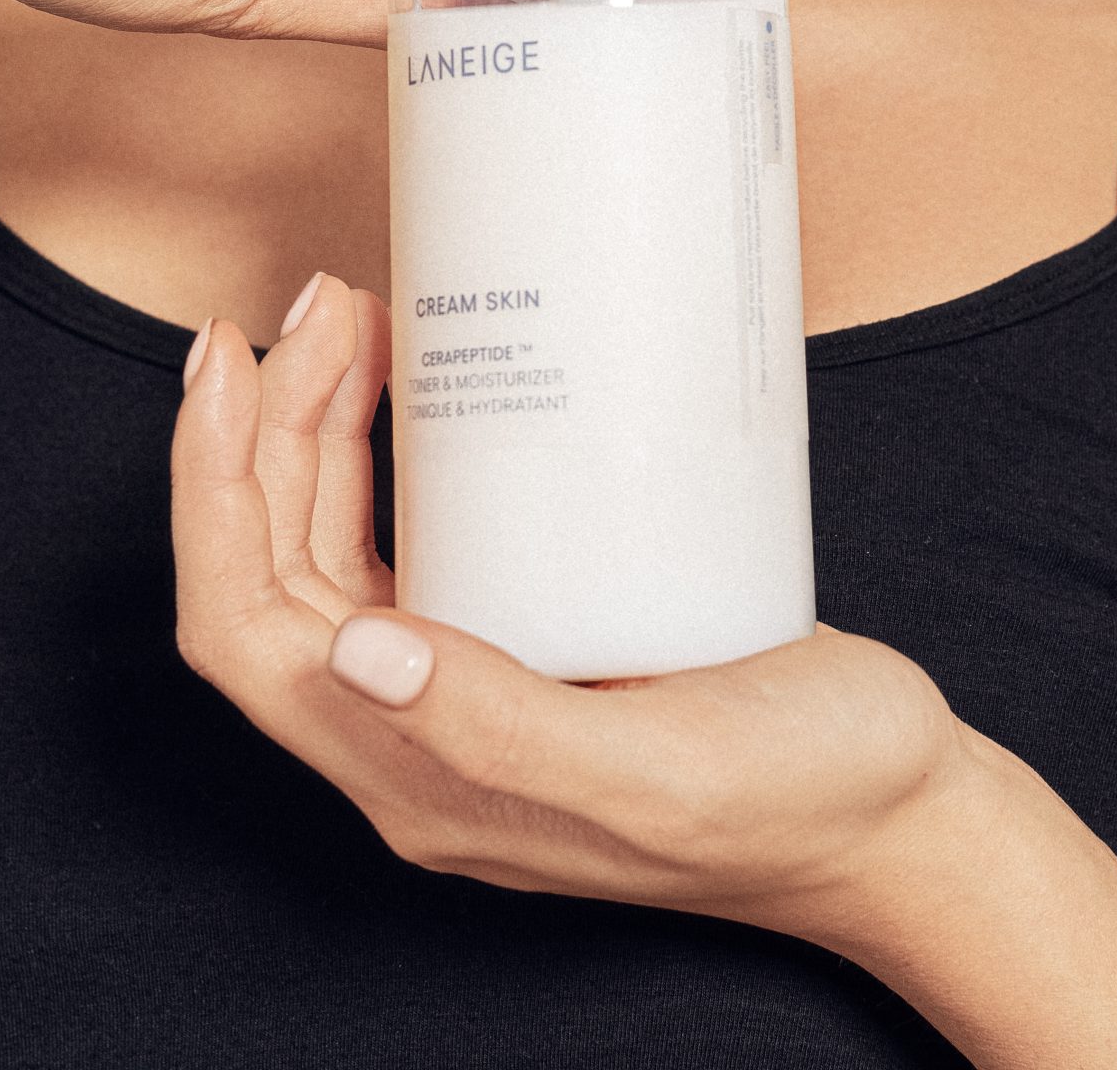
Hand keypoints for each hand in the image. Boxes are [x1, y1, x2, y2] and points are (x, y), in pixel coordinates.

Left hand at [170, 276, 970, 946]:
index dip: (210, 494)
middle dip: (271, 426)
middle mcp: (423, 742)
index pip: (245, 631)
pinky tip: (430, 384)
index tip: (225, 361)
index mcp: (425, 783)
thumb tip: (352, 654)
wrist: (906, 815)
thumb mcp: (656, 765)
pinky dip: (391, 452)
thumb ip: (499, 722)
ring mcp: (473, 692)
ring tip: (361, 316)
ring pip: (336, 550)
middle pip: (278, 572)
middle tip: (328, 300)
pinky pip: (413, 541)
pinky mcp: (531, 643)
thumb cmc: (801, 798)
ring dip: (320, 428)